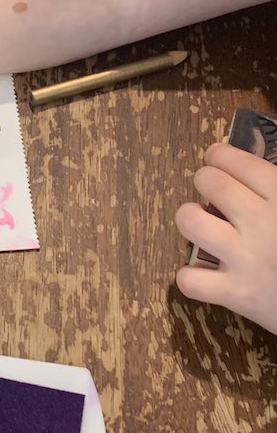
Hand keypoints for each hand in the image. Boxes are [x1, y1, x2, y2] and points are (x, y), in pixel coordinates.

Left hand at [175, 143, 276, 333]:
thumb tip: (259, 164)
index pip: (238, 163)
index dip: (220, 156)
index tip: (217, 158)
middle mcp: (262, 222)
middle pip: (209, 182)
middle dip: (205, 180)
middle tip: (212, 189)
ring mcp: (246, 258)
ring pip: (189, 221)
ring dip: (190, 219)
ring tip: (204, 225)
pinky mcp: (237, 294)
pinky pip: (189, 279)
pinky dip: (191, 277)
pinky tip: (206, 274)